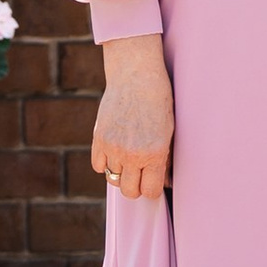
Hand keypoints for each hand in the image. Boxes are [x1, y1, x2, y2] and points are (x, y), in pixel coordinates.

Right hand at [92, 35, 173, 202]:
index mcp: (155, 153)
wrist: (136, 75)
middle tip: (140, 174)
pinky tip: (114, 151)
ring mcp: (113, 147)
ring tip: (128, 159)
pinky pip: (98, 165)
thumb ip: (163, 159)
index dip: (152, 188)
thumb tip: (162, 182)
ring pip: (113, 179)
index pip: (150, 192)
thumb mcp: (168, 131)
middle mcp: (133, 154)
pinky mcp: (99, 138)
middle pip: (129, 191)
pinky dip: (105, 162)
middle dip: (136, 185)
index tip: (152, 181)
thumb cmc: (158, 101)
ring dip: (120, 173)